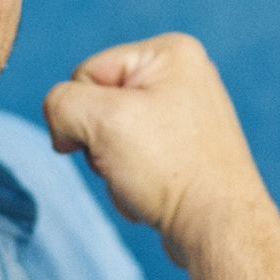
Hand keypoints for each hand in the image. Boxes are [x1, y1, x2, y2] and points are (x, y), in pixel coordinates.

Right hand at [43, 33, 272, 266]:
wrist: (218, 228)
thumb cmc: (169, 168)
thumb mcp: (101, 121)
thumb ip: (61, 103)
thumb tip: (65, 129)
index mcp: (170, 52)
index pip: (86, 72)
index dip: (82, 113)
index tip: (108, 142)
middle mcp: (184, 76)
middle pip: (99, 104)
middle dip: (100, 143)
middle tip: (129, 164)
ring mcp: (186, 114)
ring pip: (112, 136)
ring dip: (113, 168)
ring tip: (144, 183)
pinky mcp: (185, 149)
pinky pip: (134, 158)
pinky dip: (132, 181)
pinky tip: (154, 195)